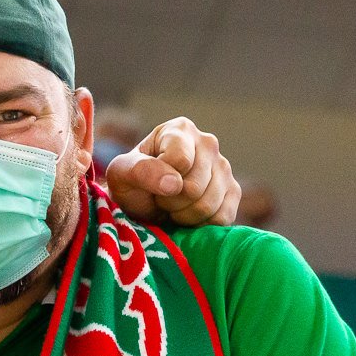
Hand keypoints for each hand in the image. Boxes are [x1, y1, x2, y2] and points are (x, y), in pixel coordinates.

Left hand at [104, 118, 239, 225]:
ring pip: (209, 205)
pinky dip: (201, 225)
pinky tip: (188, 215)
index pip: (180, 161)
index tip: (149, 183)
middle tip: (160, 198)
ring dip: (183, 215)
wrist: (142, 202)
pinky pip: (222, 218)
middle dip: (171, 202)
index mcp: (180, 130)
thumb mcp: (121, 173)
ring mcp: (224, 167)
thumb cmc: (131, 182)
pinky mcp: (233, 192)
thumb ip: (141, 171)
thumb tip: (175, 184)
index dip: (161, 181)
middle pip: (195, 187)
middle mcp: (208, 143)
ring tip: (172, 206)